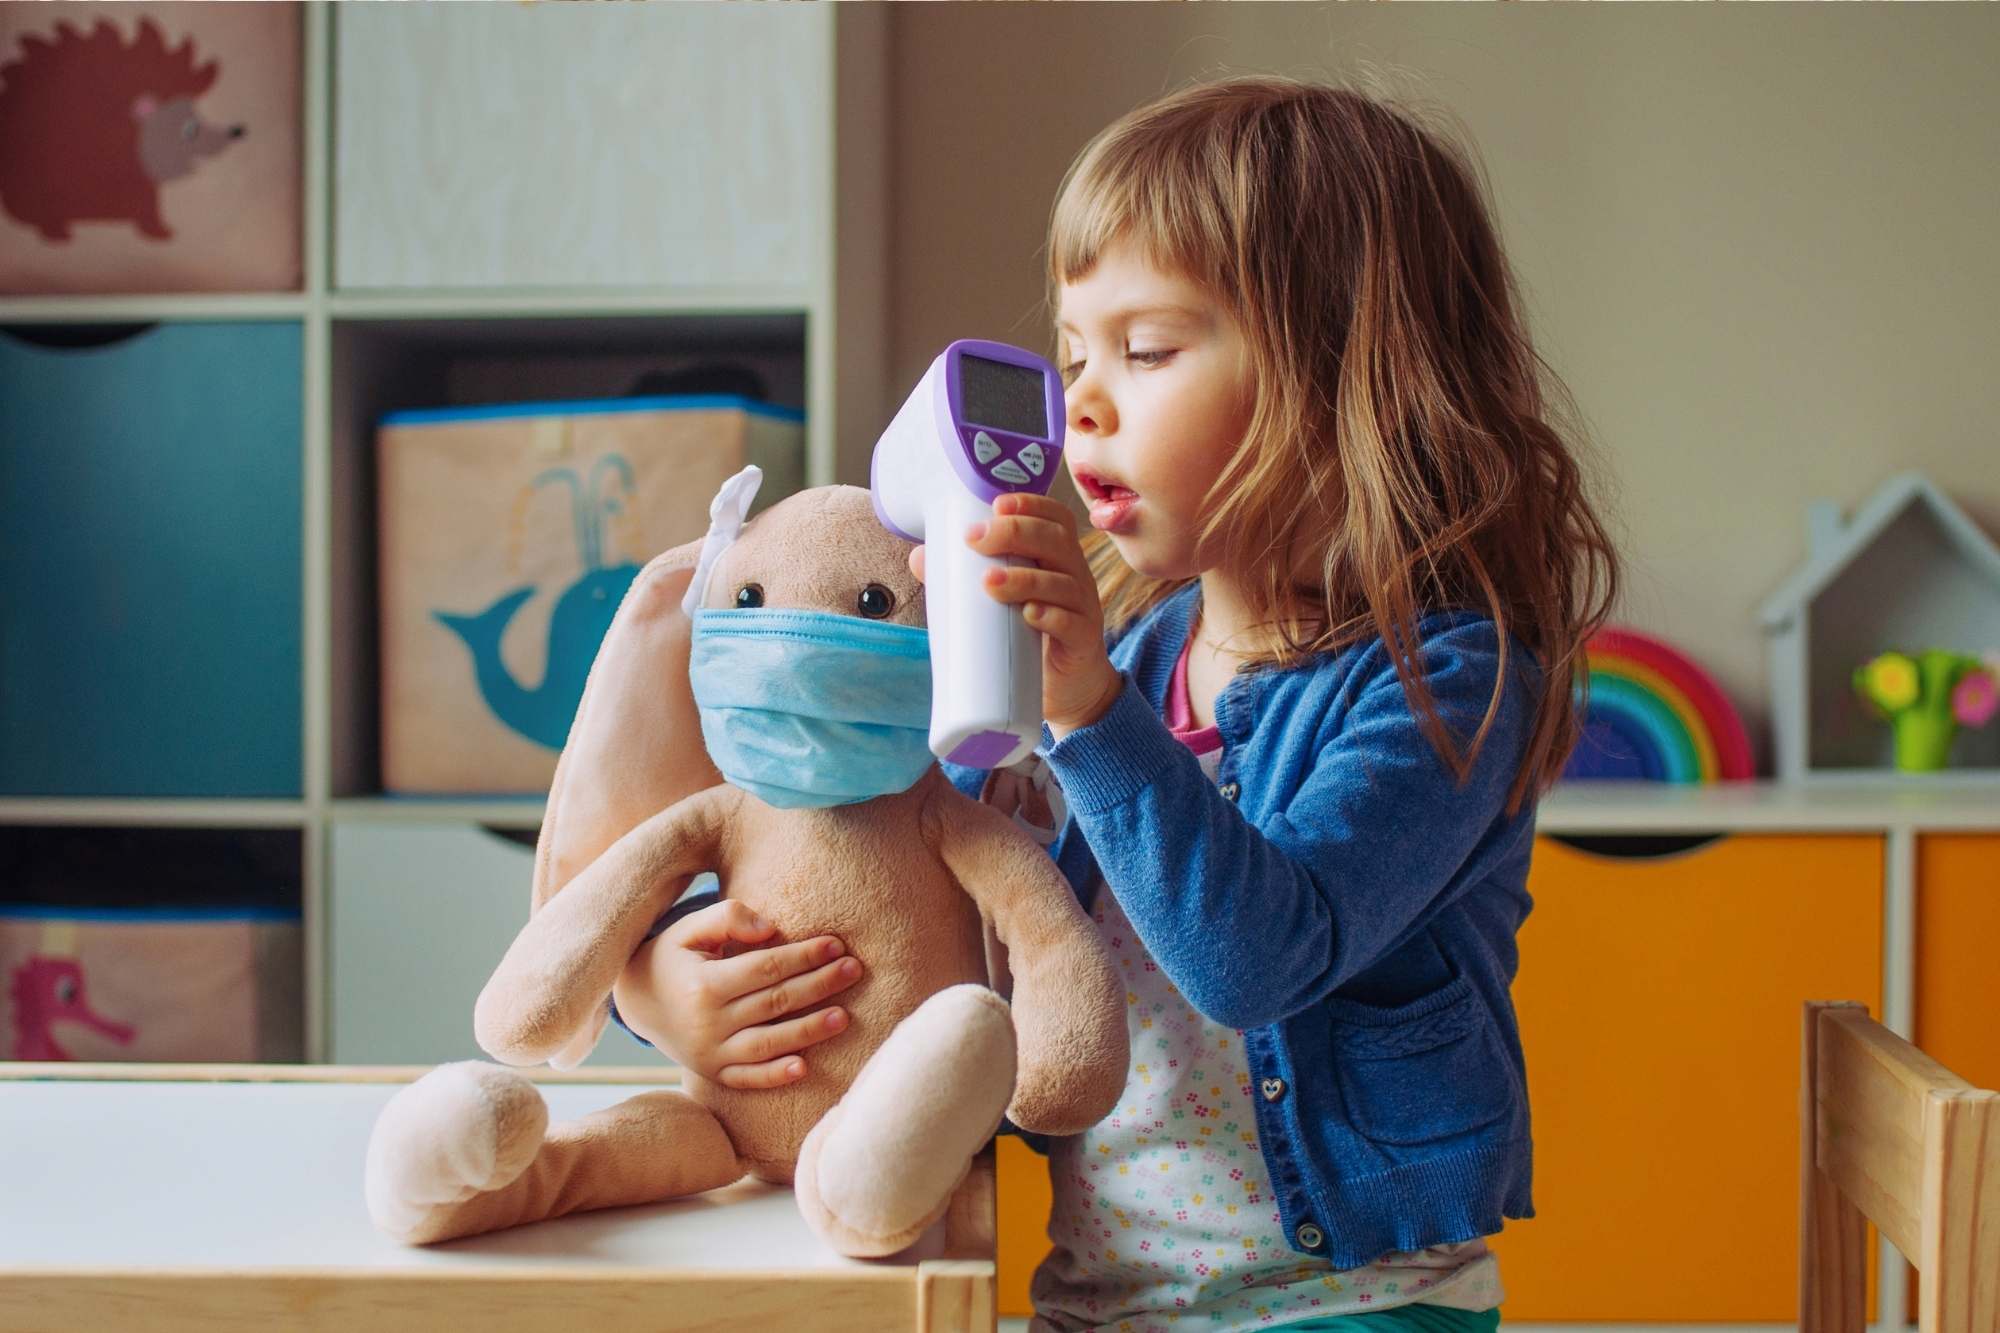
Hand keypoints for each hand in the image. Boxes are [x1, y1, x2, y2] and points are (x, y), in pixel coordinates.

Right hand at [611, 898, 862, 1088]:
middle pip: (775, 1002)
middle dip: (819, 985)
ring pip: (768, 1043)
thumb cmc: (674, 957)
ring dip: (809, 1031)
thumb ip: (728, 917)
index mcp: (704, 983)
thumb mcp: (689, 929)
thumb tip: (771, 929)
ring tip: (845, 1016)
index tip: (836, 943)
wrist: (638, 1002)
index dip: (803, 955)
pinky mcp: (713, 1073)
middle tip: (854, 970)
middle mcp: (707, 1022)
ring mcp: (710, 1052)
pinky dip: (775, 1076)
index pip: (765, 968)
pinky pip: (748, 1078)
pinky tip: (804, 1068)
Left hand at [907, 492, 1121, 737]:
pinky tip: (1029, 615)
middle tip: (976, 540)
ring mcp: (1083, 609)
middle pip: (1058, 541)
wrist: (1067, 689)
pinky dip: (1051, 616)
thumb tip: (919, 557)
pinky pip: (1073, 624)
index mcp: (1057, 558)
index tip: (996, 505)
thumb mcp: (999, 602)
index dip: (1032, 505)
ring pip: (1063, 583)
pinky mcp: (1083, 642)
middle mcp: (1075, 576)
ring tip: (989, 581)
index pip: (1055, 518)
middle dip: (1017, 533)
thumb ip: (963, 579)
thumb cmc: (1030, 636)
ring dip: (1025, 578)